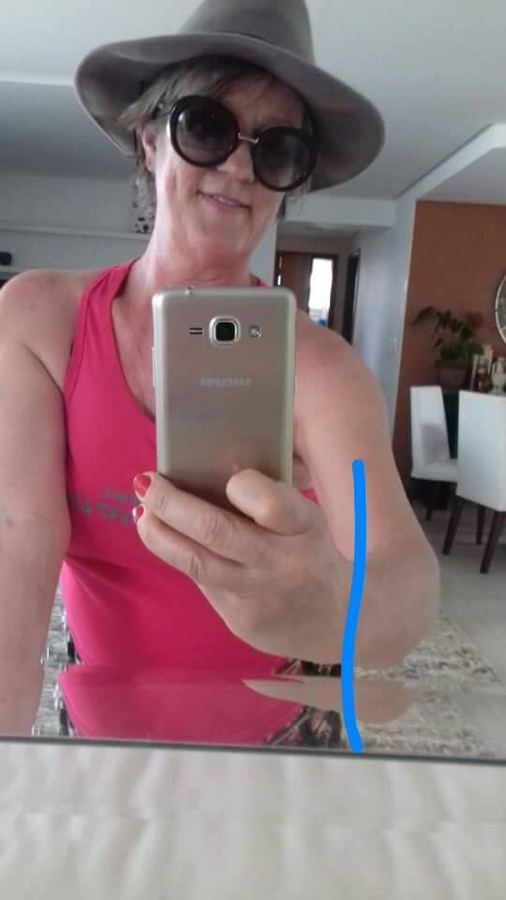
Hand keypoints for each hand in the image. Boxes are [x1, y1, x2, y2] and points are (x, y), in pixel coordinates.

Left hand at [133, 469, 350, 661]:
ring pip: (196, 563)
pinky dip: (178, 557)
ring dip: (158, 534)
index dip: (242, 485)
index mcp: (305, 528)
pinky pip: (202, 583)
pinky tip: (164, 539)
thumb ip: (271, 496)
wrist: (343, 622)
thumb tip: (215, 466)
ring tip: (143, 513)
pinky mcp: (240, 622)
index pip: (269, 503)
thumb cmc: (315, 553)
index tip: (225, 477)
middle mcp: (282, 564)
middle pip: (215, 531)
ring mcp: (258, 597)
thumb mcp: (309, 519)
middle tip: (146, 483)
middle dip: (171, 503)